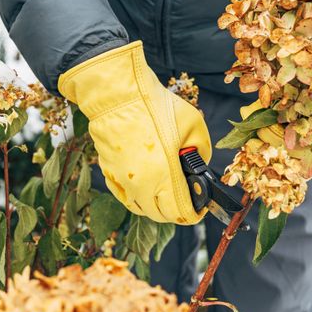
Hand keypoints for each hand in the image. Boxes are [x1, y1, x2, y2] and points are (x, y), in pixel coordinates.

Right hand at [59, 41, 211, 223]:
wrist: (117, 96)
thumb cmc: (155, 106)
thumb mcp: (193, 125)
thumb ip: (202, 151)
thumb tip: (199, 165)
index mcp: (164, 174)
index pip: (180, 212)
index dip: (193, 214)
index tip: (199, 208)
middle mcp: (140, 184)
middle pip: (160, 215)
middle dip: (177, 212)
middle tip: (185, 201)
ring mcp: (122, 180)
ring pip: (140, 209)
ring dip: (156, 208)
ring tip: (166, 196)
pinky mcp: (109, 173)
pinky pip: (124, 196)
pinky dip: (137, 198)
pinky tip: (145, 188)